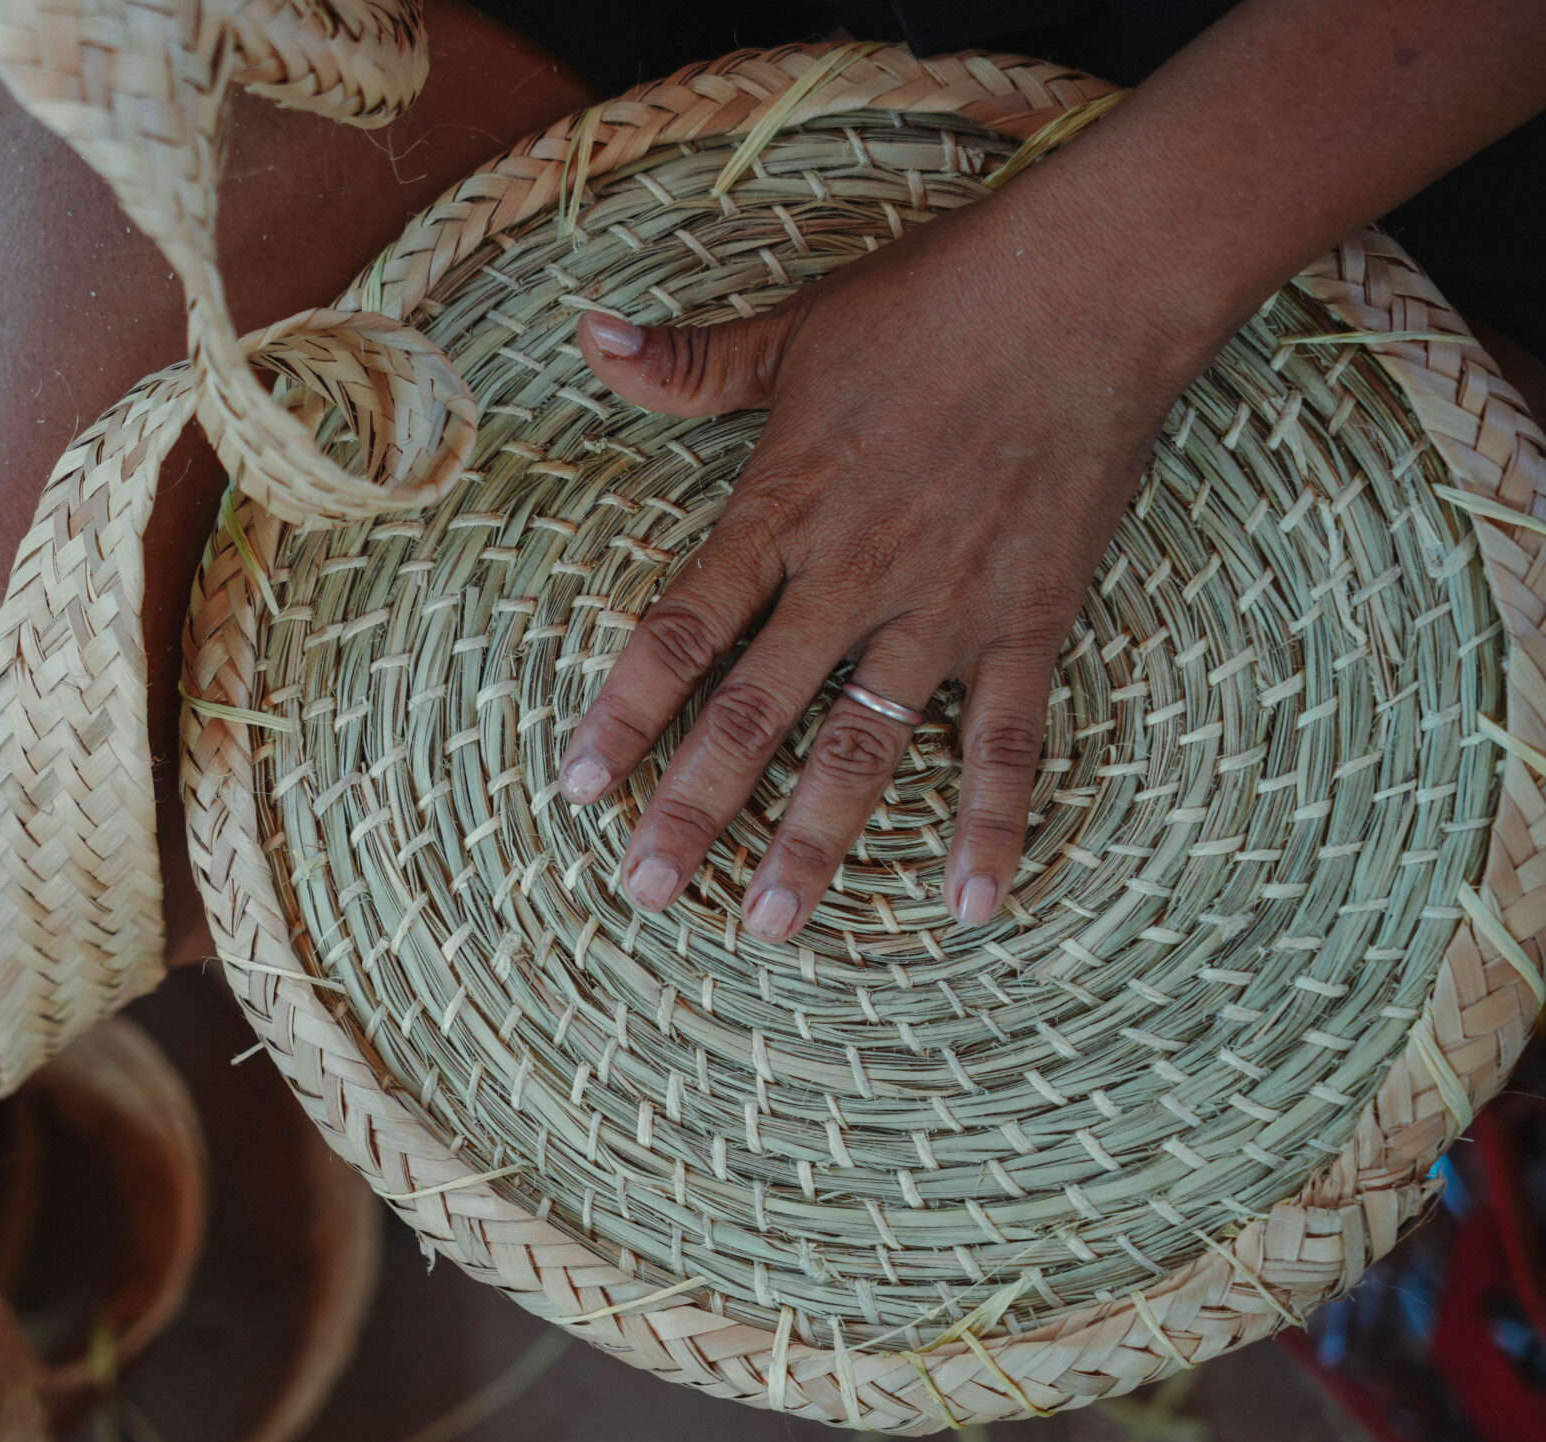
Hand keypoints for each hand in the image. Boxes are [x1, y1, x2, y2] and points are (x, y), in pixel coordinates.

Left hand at [559, 182, 1222, 941]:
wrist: (1090, 288)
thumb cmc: (934, 303)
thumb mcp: (795, 328)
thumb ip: (688, 363)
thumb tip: (586, 335)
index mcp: (782, 507)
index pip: (681, 630)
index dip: (624, 711)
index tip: (578, 786)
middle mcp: (853, 575)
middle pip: (754, 713)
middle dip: (694, 808)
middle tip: (644, 891)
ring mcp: (944, 607)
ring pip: (864, 747)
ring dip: (813, 841)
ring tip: (769, 924)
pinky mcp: (1028, 620)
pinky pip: (1008, 742)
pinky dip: (992, 825)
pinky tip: (971, 905)